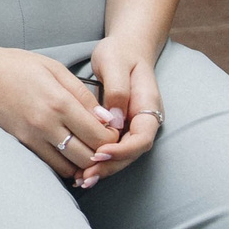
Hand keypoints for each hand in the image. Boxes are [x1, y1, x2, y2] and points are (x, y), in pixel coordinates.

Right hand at [0, 44, 123, 186]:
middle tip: (104, 144)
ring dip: (85, 163)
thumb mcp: (54, 68)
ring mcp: (32, 136)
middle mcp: (47, 123)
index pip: (100, 134)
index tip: (113, 131)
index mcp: (59, 101)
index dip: (113, 138)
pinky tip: (68, 154)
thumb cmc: (14, 65)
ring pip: (72, 166)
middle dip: (103, 154)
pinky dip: (66, 165)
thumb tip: (106, 118)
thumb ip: (83, 94)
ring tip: (87, 150)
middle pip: (90, 155)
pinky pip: (52, 166)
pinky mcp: (21, 143)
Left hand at [71, 40, 164, 187]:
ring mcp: (132, 125)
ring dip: (103, 168)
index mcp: (148, 106)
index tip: (100, 153)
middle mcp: (142, 120)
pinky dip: (98, 160)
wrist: (125, 48)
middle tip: (86, 176)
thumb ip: (118, 89)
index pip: (142, 138)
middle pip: (131, 153)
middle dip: (110, 166)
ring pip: (121, 155)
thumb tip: (115, 118)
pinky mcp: (119, 128)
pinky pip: (111, 148)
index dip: (123, 150)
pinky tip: (80, 170)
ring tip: (81, 179)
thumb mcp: (115, 63)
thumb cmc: (119, 53)